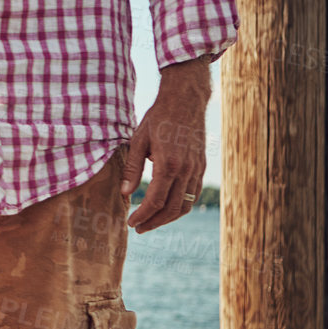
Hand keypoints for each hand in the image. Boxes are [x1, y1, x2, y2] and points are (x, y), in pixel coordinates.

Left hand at [123, 57, 211, 233]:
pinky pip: (193, 194)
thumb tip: (125, 193)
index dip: (142, 215)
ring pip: (185, 205)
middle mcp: (186, 170)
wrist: (186, 100)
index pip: (155, 201)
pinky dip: (180, 206)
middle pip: (171, 209)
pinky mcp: (201, 167)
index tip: (131, 223)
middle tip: (138, 228)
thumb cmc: (159, 118)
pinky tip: (166, 207)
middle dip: (154, 222)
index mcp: (168, 164)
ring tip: (151, 222)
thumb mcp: (138, 140)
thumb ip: (132, 168)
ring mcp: (197, 170)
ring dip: (168, 218)